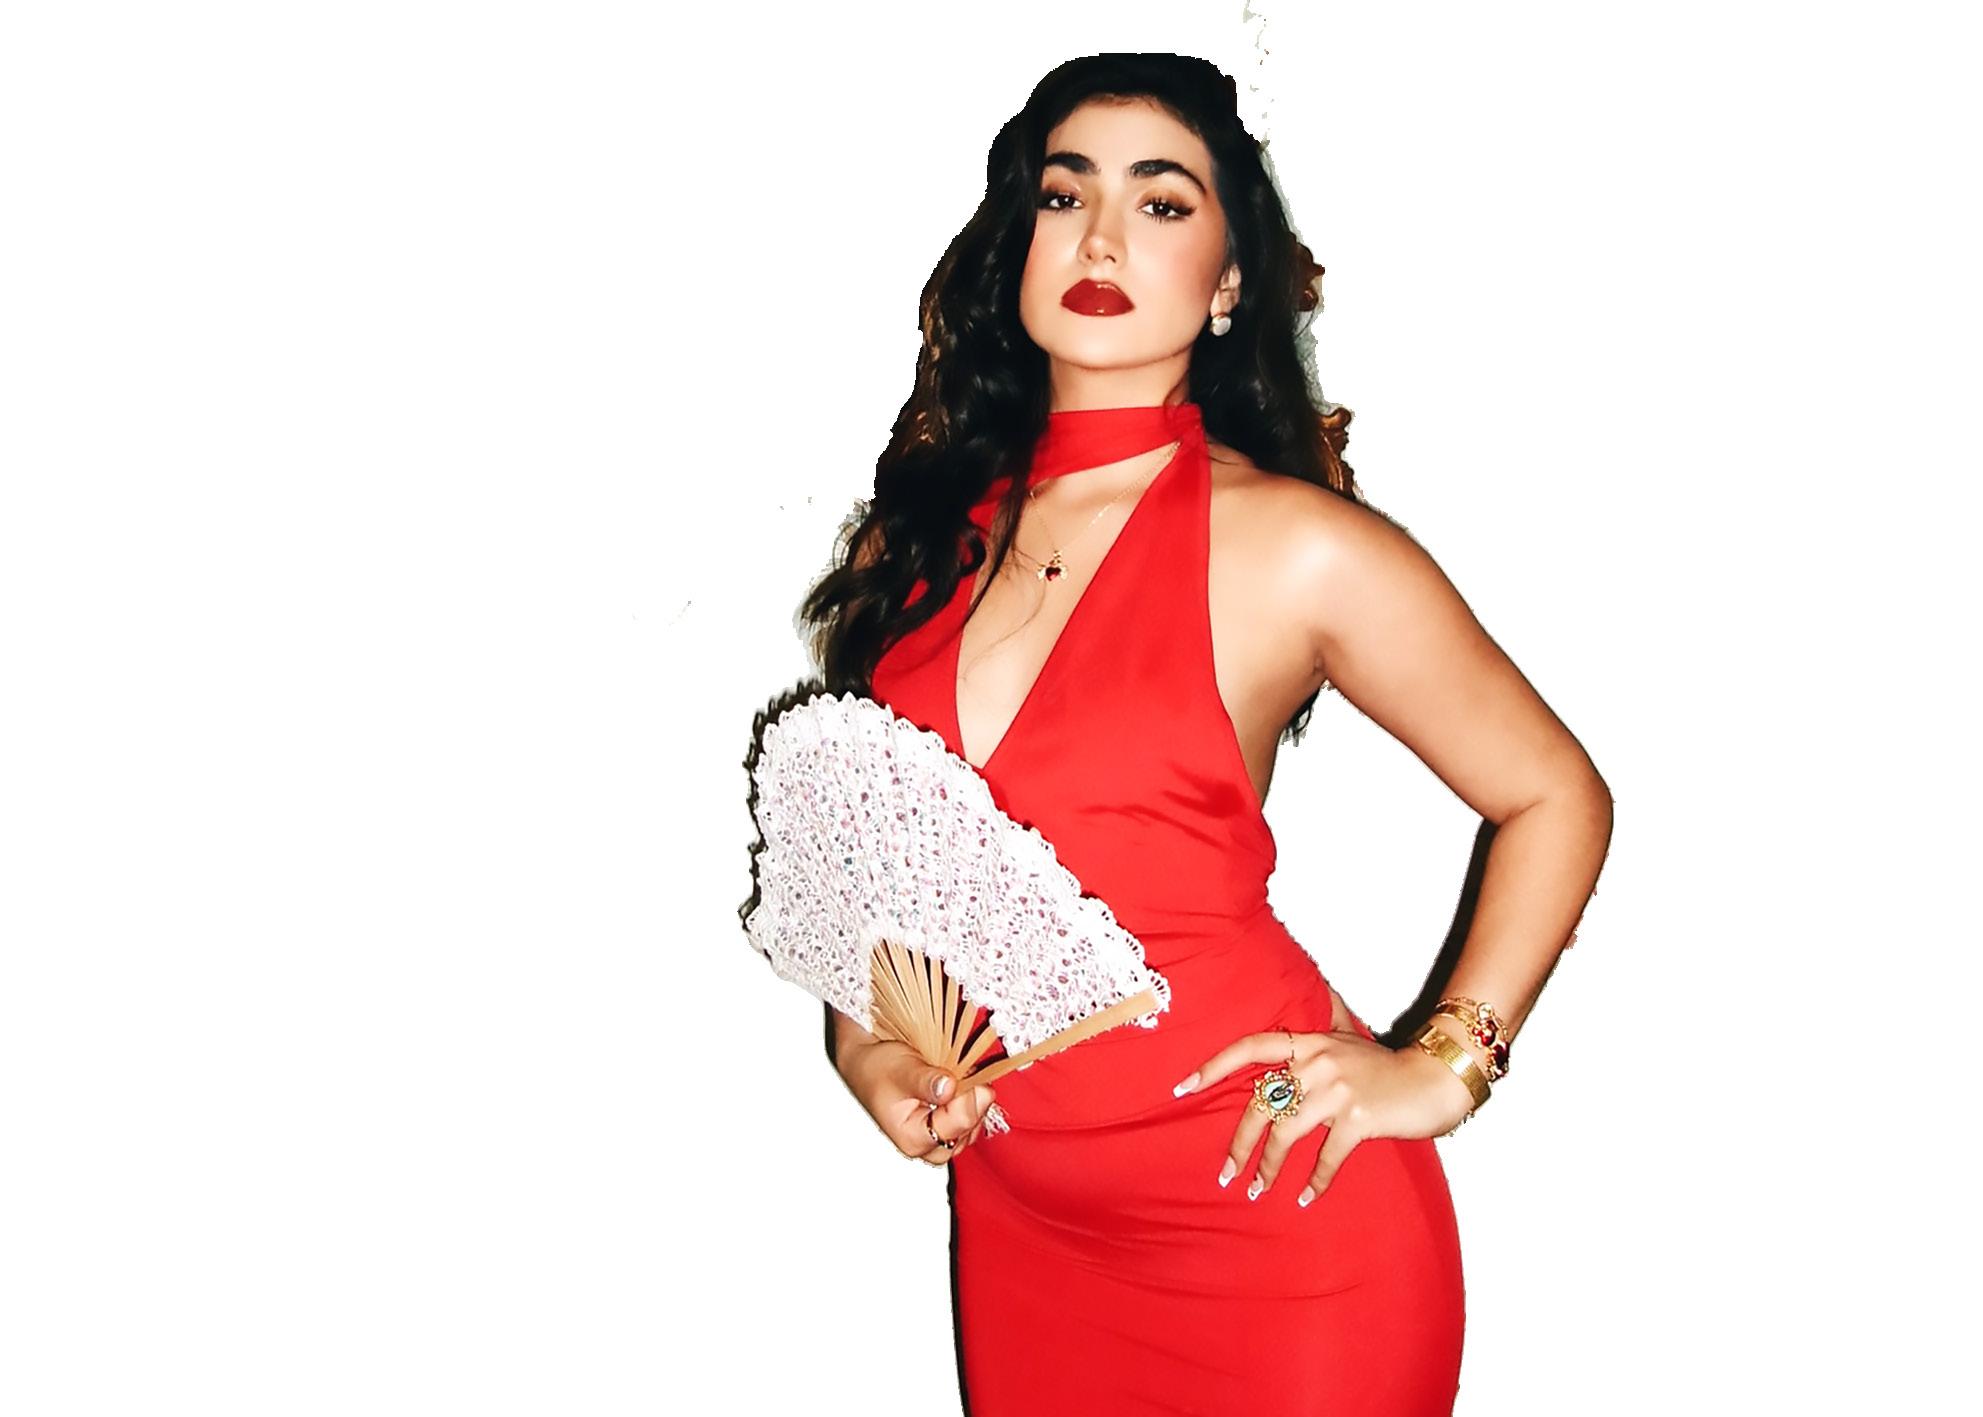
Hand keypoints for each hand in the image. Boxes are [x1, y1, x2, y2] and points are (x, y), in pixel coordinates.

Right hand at [836, 1035, 997, 1166]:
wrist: (867, 1066)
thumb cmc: (877, 1069)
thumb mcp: (901, 1069)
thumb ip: (926, 1080)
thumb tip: (950, 1087)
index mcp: (912, 1138)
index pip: (960, 1123)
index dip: (967, 1095)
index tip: (961, 1074)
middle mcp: (926, 1145)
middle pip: (968, 1130)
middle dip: (972, 1101)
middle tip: (962, 1075)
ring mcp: (936, 1139)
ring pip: (973, 1127)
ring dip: (973, 1101)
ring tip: (957, 1078)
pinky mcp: (944, 1129)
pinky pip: (970, 1121)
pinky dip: (970, 1102)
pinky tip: (960, 1085)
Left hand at [1172, 1022, 1476, 1206]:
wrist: (1435, 1079)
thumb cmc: (1385, 1065)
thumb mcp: (1347, 1037)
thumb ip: (1318, 1028)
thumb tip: (1295, 1013)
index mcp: (1309, 1041)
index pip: (1250, 1047)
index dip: (1214, 1065)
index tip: (1183, 1087)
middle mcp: (1318, 1062)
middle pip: (1261, 1103)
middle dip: (1239, 1144)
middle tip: (1225, 1174)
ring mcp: (1338, 1090)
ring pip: (1286, 1134)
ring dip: (1268, 1169)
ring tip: (1258, 1192)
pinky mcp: (1359, 1119)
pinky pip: (1326, 1157)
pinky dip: (1314, 1182)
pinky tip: (1305, 1199)